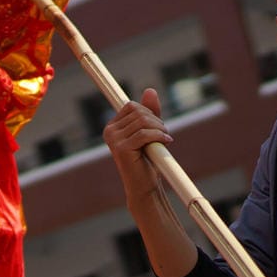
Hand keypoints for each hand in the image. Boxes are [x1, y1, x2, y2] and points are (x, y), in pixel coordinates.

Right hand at [102, 88, 173, 205]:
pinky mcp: (122, 149)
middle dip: (156, 120)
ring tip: (165, 139)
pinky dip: (159, 136)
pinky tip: (166, 141)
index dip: (148, 112)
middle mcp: (109, 132)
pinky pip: (145, 134)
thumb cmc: (147, 160)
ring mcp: (114, 141)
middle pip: (138, 112)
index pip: (131, 105)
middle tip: (163, 134)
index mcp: (112, 127)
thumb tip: (150, 90)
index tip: (157, 126)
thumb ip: (149, 112)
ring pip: (143, 122)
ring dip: (159, 129)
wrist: (146, 187)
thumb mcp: (149, 132)